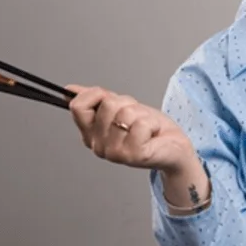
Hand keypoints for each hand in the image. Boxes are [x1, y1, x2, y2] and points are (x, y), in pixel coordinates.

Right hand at [64, 84, 198, 174]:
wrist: (174, 149)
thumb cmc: (150, 130)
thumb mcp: (121, 108)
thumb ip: (96, 100)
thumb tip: (71, 90)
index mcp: (91, 134)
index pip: (78, 106)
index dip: (96, 94)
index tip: (110, 98)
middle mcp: (98, 146)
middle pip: (107, 104)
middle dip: (127, 104)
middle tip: (136, 118)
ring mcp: (113, 153)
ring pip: (125, 113)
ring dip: (142, 114)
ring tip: (146, 127)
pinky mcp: (132, 155)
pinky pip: (141, 124)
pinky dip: (152, 123)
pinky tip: (153, 134)